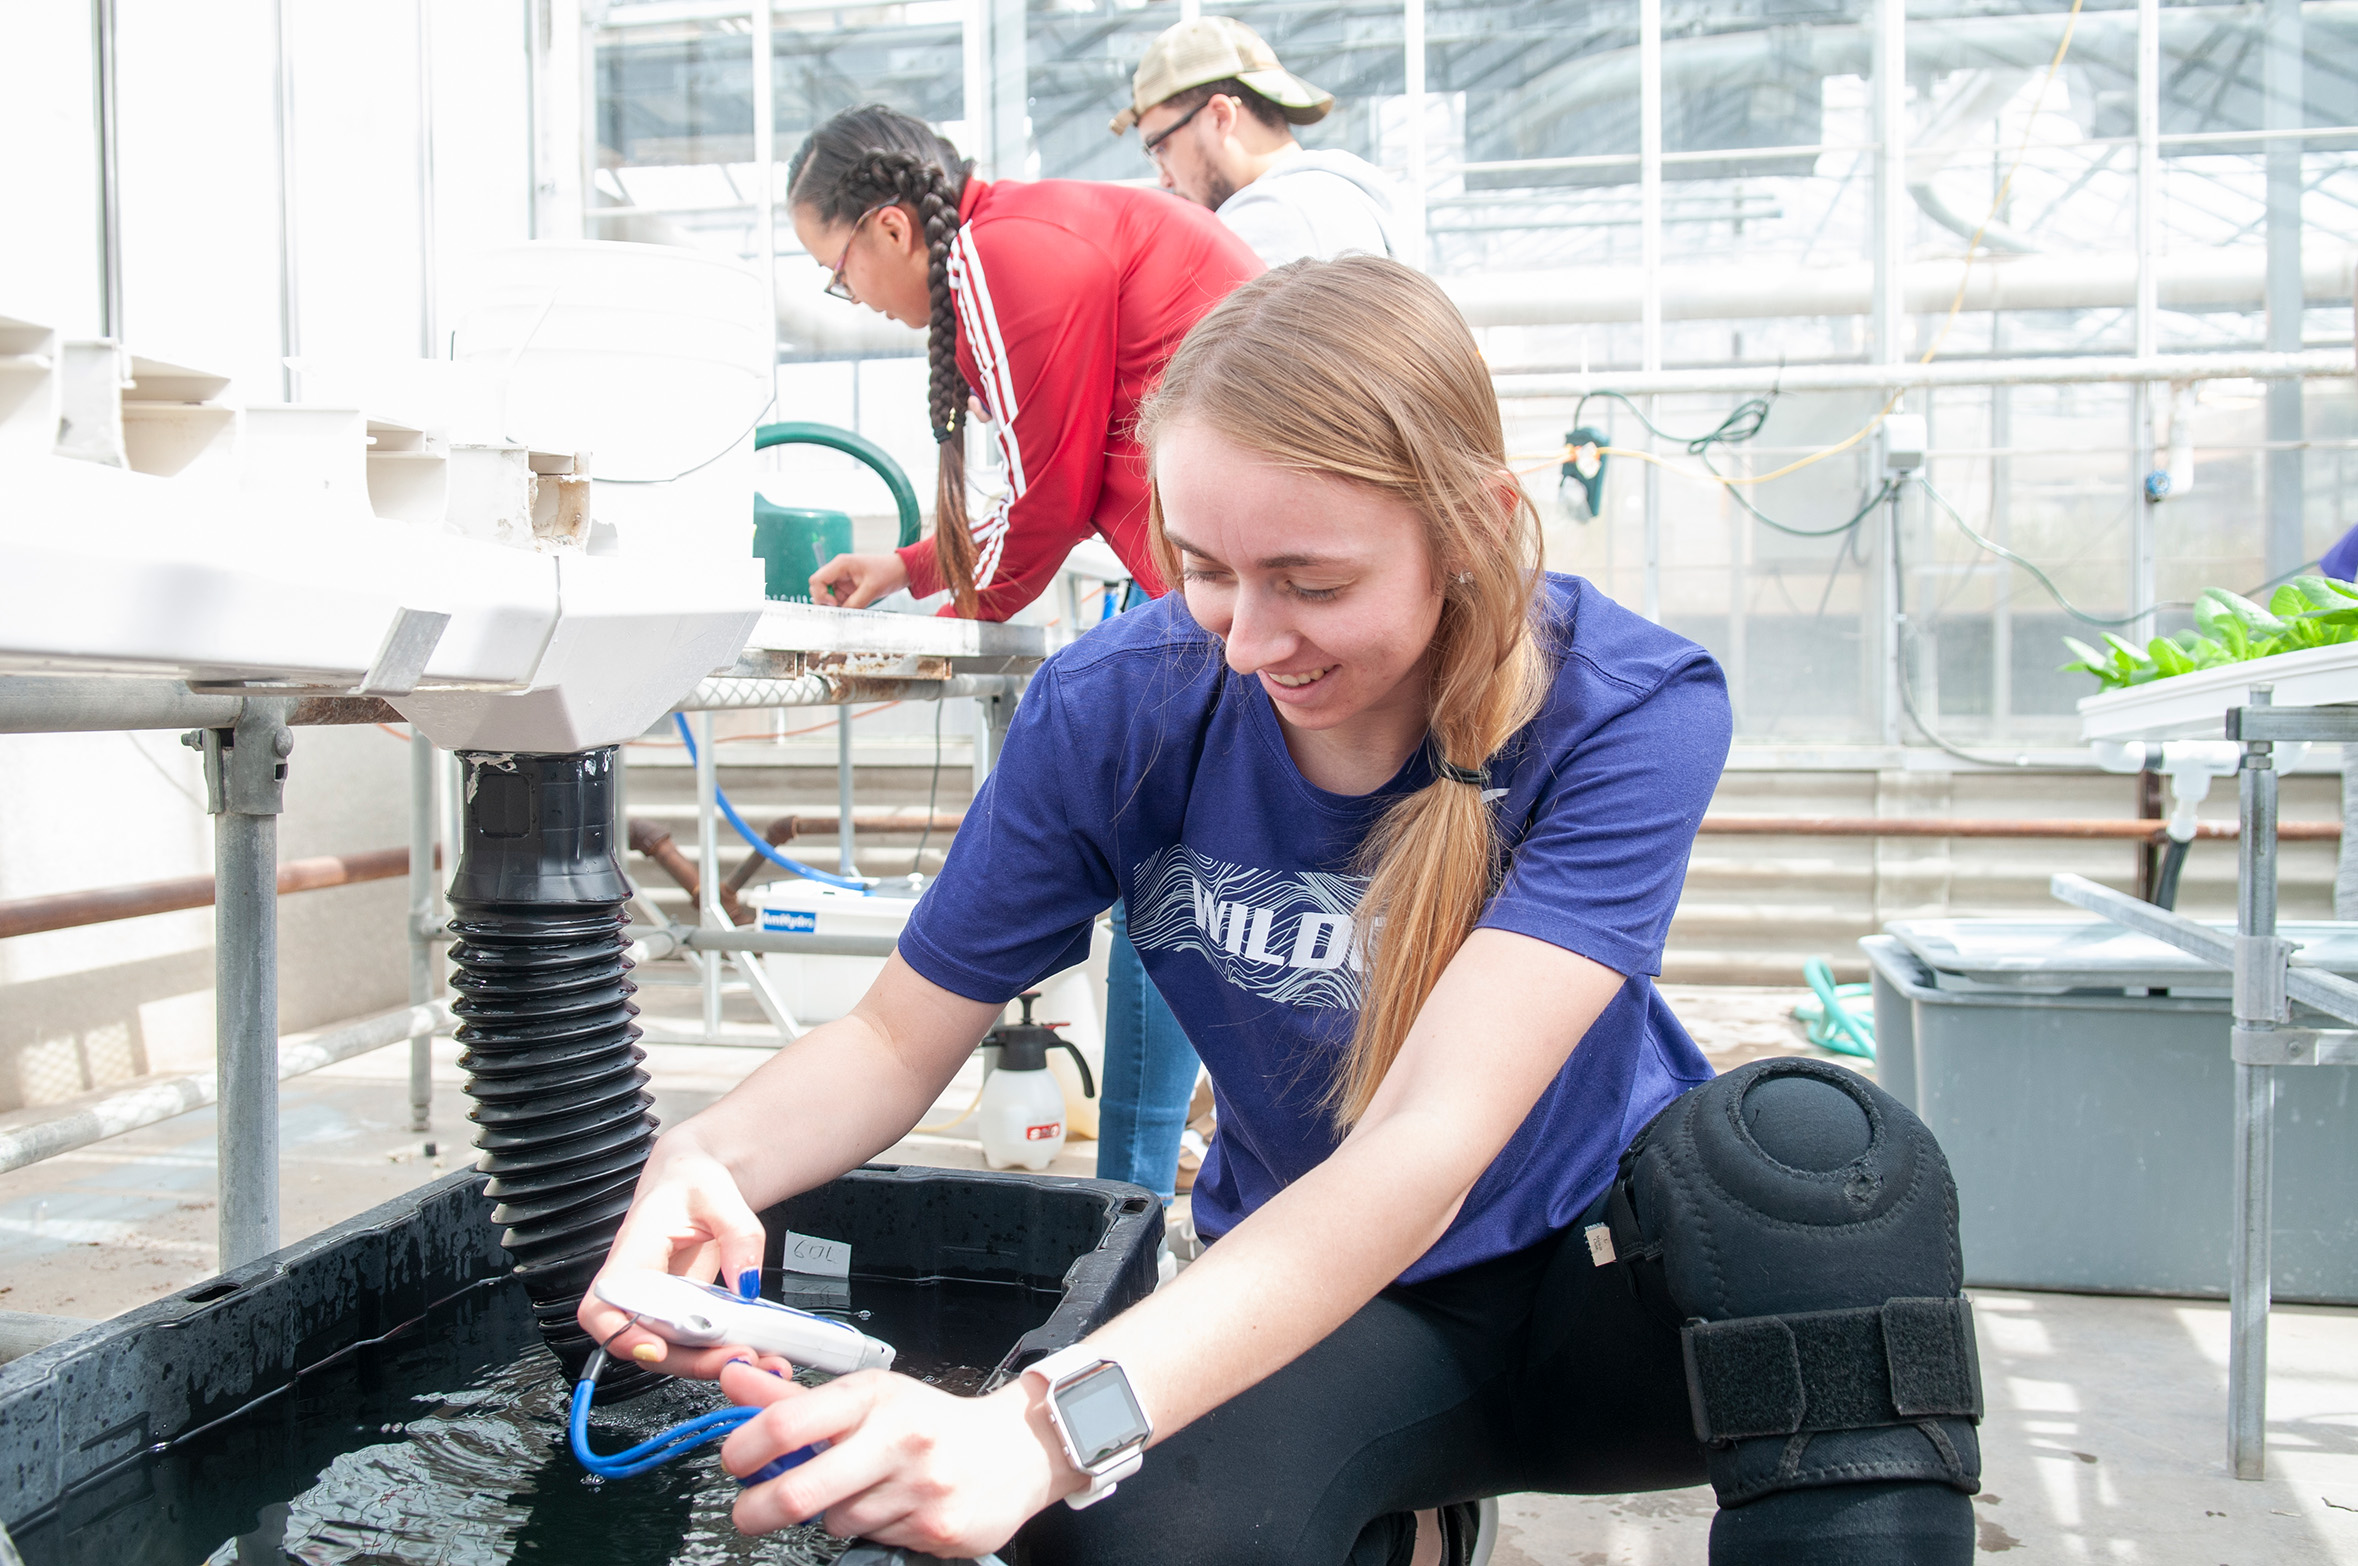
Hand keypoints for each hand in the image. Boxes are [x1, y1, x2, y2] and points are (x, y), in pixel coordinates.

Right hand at [576, 1135, 768, 1379]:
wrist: (691, 1176)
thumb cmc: (691, 1180)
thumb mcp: (722, 1195)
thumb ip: (739, 1236)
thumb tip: (747, 1284)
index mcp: (635, 1245)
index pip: (605, 1299)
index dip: (620, 1332)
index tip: (655, 1348)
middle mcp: (634, 1278)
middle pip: (637, 1337)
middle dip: (680, 1358)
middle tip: (727, 1360)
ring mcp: (651, 1298)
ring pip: (659, 1346)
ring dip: (697, 1361)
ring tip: (740, 1359)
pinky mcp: (671, 1308)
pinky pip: (680, 1340)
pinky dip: (706, 1351)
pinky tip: (737, 1350)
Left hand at [719, 1360, 1085, 1553]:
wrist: (1014, 1451)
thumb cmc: (929, 1421)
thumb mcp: (865, 1398)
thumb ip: (793, 1398)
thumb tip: (734, 1379)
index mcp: (874, 1397)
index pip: (787, 1423)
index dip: (744, 1447)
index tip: (737, 1459)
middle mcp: (898, 1437)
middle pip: (797, 1493)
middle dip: (757, 1510)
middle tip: (750, 1510)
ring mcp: (919, 1487)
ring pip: (833, 1522)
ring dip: (830, 1514)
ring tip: (859, 1492)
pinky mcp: (936, 1529)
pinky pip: (872, 1540)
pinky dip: (871, 1529)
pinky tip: (894, 1506)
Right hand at [811, 551, 909, 608]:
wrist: (901, 571)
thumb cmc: (888, 573)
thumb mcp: (872, 590)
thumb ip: (855, 603)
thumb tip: (841, 615)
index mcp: (841, 565)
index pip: (817, 580)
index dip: (821, 595)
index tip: (834, 604)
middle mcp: (838, 571)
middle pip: (818, 588)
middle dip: (824, 601)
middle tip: (838, 610)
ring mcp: (842, 580)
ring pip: (827, 596)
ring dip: (834, 606)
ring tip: (848, 610)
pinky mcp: (848, 588)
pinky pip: (838, 600)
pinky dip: (842, 607)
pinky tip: (852, 610)